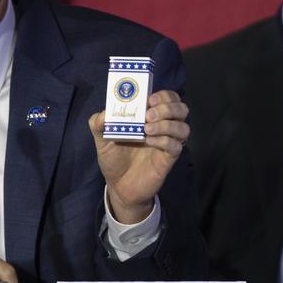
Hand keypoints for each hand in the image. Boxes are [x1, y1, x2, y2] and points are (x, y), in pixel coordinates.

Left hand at [89, 89, 189, 223]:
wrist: (119, 186)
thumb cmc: (114, 159)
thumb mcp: (101, 140)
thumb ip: (98, 124)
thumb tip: (103, 114)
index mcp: (149, 117)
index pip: (168, 98)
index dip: (163, 95)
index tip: (148, 100)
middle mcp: (162, 127)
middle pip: (181, 108)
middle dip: (168, 107)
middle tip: (148, 114)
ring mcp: (167, 142)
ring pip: (183, 127)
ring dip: (167, 124)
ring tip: (147, 129)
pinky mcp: (168, 159)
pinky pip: (176, 146)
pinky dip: (164, 141)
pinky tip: (149, 142)